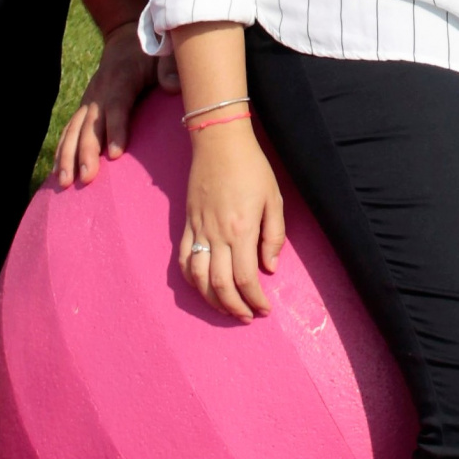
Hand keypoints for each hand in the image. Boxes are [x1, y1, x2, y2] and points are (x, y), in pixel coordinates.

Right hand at [54, 22, 156, 187]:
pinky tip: (59, 173)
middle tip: (87, 178)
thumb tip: (172, 87)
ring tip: (65, 182)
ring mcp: (89, 100)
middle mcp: (99, 91)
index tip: (114, 154)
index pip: (117, 106)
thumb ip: (170, 67)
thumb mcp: (165, 53)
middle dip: (86, 152)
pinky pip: (69, 131)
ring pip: (73, 130)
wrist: (125, 41)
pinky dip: (62, 151)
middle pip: (90, 124)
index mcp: (121, 78)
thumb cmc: (151, 52)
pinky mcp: (85, 109)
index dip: (115, 129)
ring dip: (67, 156)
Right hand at [178, 121, 284, 321]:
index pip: (245, 278)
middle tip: (247, 317)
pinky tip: (202, 287)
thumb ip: (273, 236)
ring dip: (211, 300)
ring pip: (197, 278)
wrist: (219, 142)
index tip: (264, 309)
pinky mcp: (187, 224)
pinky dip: (191, 279)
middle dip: (234, 307)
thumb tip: (269, 268)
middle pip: (219, 285)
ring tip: (226, 308)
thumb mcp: (274, 200)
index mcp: (241, 230)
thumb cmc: (252, 168)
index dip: (255, 300)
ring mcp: (198, 230)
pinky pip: (184, 259)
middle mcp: (216, 234)